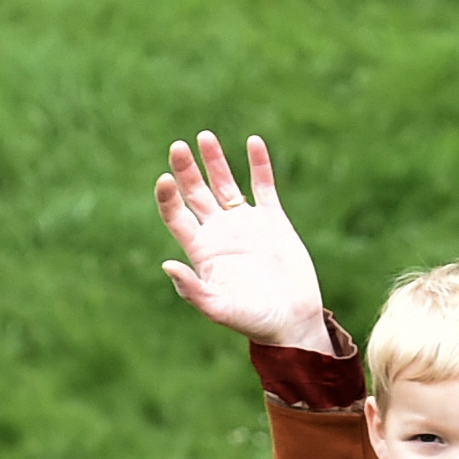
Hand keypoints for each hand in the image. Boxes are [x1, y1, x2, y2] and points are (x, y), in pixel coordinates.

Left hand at [153, 132, 329, 351]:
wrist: (293, 322)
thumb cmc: (254, 321)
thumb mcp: (219, 309)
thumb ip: (192, 290)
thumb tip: (167, 264)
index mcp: (202, 252)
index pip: (176, 216)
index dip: (168, 197)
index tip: (165, 179)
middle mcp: (219, 233)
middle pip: (195, 193)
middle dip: (185, 170)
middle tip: (177, 147)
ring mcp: (246, 224)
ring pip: (224, 184)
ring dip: (214, 160)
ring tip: (204, 136)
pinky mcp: (273, 220)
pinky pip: (263, 185)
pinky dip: (259, 164)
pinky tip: (252, 142)